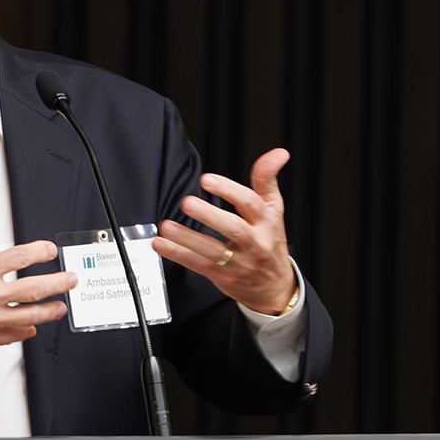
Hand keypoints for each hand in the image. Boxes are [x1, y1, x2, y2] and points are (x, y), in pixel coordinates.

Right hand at [0, 204, 79, 370]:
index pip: (20, 257)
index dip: (41, 251)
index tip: (49, 250)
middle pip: (35, 289)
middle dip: (59, 283)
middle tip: (70, 279)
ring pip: (30, 315)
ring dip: (50, 310)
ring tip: (62, 306)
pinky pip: (12, 336)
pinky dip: (26, 331)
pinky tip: (32, 326)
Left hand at [154, 147, 298, 314]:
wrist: (274, 287)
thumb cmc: (270, 242)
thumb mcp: (274, 210)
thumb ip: (267, 179)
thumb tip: (278, 153)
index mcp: (266, 222)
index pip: (250, 203)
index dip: (229, 190)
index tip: (207, 180)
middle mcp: (254, 242)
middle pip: (234, 229)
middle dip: (209, 216)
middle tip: (188, 203)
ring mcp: (238, 262)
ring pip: (213, 251)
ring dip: (187, 238)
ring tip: (167, 226)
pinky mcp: (222, 276)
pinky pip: (198, 265)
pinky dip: (178, 254)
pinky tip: (161, 244)